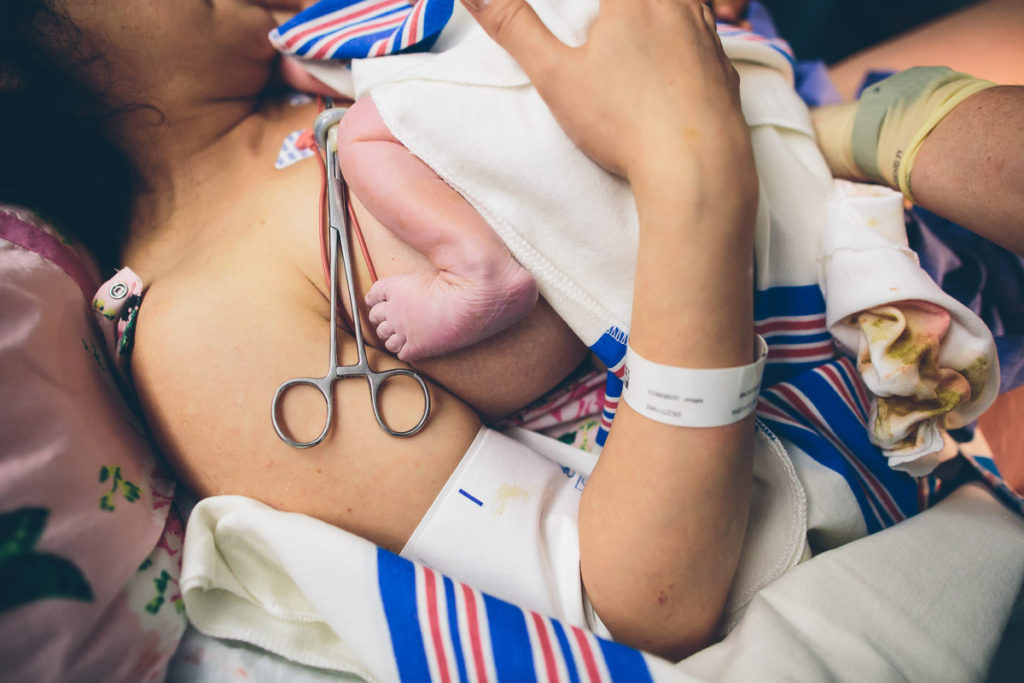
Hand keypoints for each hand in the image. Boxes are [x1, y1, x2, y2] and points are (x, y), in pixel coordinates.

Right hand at [460, 0, 749, 186]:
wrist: (697, 169)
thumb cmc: (623, 122)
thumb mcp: (555, 75)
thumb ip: (513, 26)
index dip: (590, 6)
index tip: (583, 17)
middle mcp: (677, 6)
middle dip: (620, 7)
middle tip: (605, 18)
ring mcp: (709, 36)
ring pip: (690, 0)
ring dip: (665, 6)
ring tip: (643, 18)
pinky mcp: (726, 70)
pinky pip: (710, 31)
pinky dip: (694, 28)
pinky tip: (682, 48)